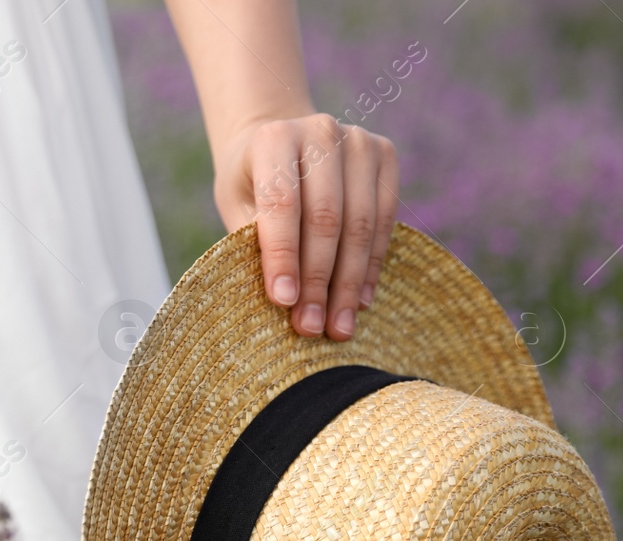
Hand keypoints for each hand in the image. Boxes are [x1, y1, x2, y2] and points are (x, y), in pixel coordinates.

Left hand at [213, 114, 398, 340]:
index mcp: (274, 139)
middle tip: (311, 327)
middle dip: (318, 280)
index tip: (283, 302)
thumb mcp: (237, 204)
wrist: (284, 139)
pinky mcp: (385, 155)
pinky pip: (383, 219)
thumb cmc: (251, 183)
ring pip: (359, 223)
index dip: (283, 256)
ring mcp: (358, 140)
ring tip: (338, 327)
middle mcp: (319, 132)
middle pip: (324, 217)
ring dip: (348, 282)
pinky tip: (359, 301)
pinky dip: (371, 265)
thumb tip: (282, 300)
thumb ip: (253, 240)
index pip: (281, 205)